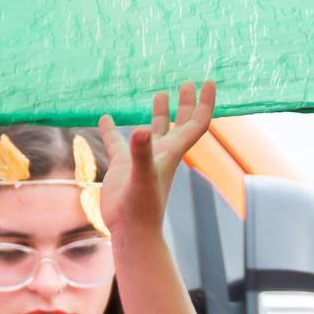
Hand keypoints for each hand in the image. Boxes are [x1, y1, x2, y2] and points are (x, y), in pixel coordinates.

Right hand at [95, 81, 215, 234]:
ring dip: (159, 112)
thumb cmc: (141, 208)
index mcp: (172, 152)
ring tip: (161, 93)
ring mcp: (142, 159)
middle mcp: (161, 153)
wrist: (130, 231)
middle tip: (187, 83)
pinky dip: (111, 129)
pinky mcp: (123, 166)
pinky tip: (105, 117)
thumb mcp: (141, 177)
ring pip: (154, 130)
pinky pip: (117, 143)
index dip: (204, 103)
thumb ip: (140, 153)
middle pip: (179, 123)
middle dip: (186, 103)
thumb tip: (139, 130)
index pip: (195, 123)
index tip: (208, 82)